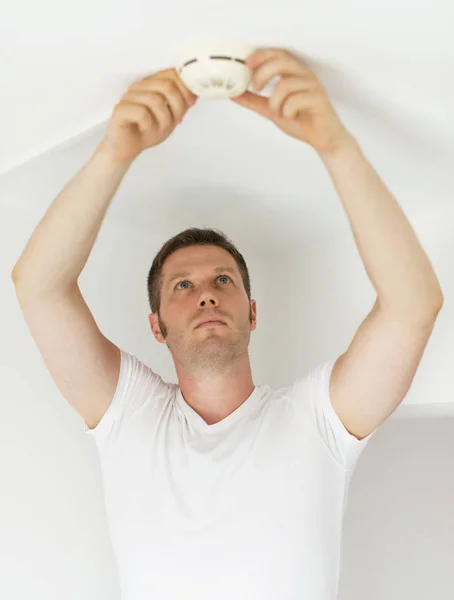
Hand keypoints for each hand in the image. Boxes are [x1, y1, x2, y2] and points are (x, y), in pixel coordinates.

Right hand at [99, 68, 197, 163]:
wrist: (128, 148)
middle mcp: (139, 87)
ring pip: (155, 100)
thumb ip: (182, 104)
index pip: (171, 74)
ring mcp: (128, 97)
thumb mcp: (171, 117)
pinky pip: (141, 113)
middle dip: (177, 106)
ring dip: (164, 119)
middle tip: (176, 121)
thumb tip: (196, 91)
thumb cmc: (148, 130)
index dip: (185, 88)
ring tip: (161, 128)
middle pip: (166, 86)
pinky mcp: (120, 110)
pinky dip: (149, 125)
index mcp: (151, 84)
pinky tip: (145, 129)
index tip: (191, 103)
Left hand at [231, 48, 351, 154]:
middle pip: (281, 61)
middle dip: (263, 73)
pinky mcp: (319, 99)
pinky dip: (287, 111)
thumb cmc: (301, 121)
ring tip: (278, 112)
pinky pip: (295, 100)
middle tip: (255, 88)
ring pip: (285, 84)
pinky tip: (291, 117)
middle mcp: (305, 75)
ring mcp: (313, 86)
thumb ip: (254, 101)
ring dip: (275, 102)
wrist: (323, 138)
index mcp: (295, 73)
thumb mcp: (271, 110)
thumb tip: (234, 94)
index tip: (247, 63)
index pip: (278, 54)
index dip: (261, 55)